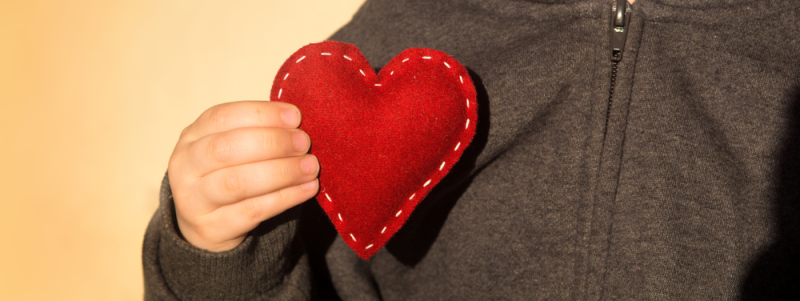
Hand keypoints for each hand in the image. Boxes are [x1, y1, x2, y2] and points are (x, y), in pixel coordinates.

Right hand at [168, 101, 318, 251]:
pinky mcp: (211, 228)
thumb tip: (296, 124)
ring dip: (281, 172)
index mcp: (192, 137)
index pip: (222, 117)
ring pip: (238, 182)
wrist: (205, 225)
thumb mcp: (232, 149)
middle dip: (272, 142)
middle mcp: (185, 166)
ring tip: (310, 167)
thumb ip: (258, 134)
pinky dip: (285, 198)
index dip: (261, 114)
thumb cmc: (227, 175)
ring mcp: (194, 200)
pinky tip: (307, 188)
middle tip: (304, 143)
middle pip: (226, 148)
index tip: (295, 116)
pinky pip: (252, 211)